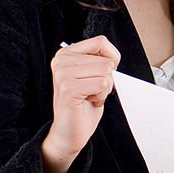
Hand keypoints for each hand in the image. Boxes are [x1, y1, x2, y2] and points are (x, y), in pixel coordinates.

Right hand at [41, 35, 120, 172]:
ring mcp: (62, 74)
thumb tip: (113, 57)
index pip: (101, 41)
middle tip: (91, 90)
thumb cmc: (84, 103)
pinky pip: (102, 84)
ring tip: (89, 96)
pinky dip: (101, 96)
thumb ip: (99, 59)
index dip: (111, 59)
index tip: (100, 74)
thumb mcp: (93, 74)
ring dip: (104, 88)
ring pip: (106, 72)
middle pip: (106, 60)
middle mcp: (61, 61)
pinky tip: (87, 101)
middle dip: (107, 79)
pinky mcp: (68, 88)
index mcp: (66, 54)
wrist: (71, 131)